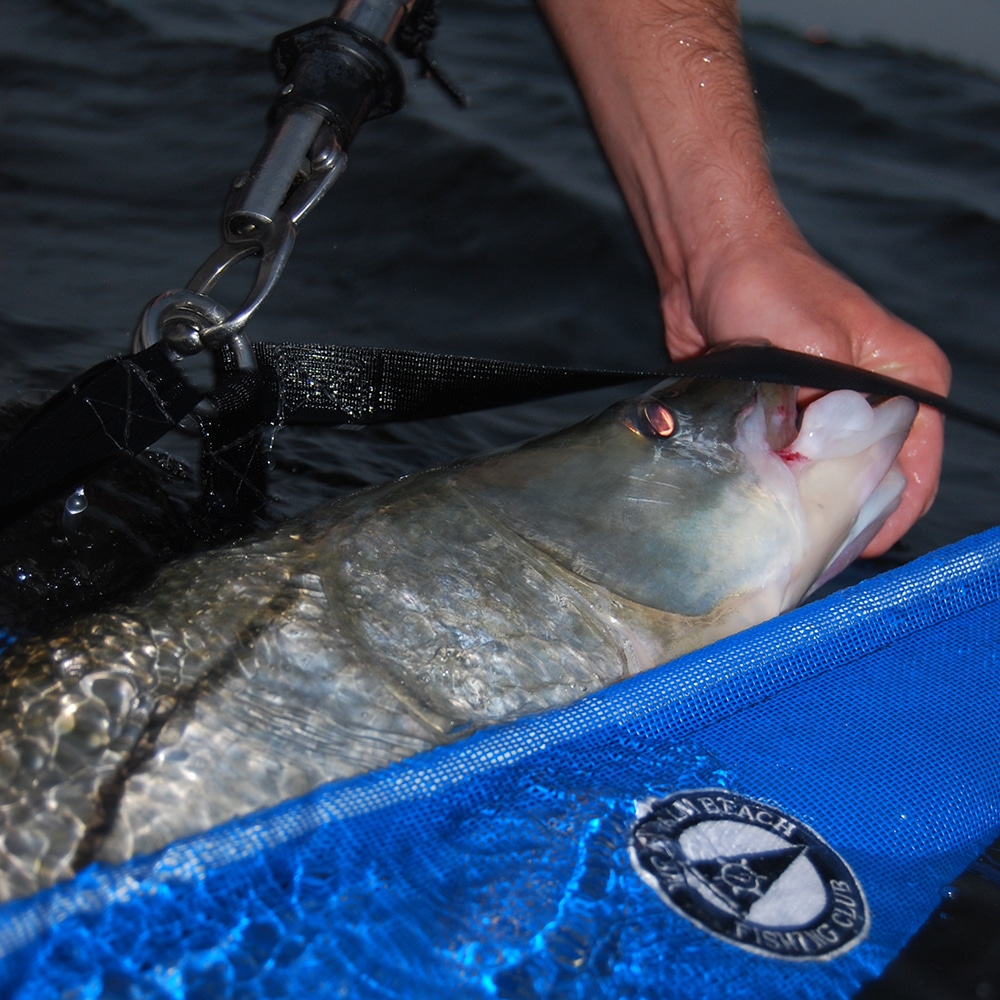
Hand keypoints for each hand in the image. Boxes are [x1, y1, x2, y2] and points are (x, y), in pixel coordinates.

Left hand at [663, 225, 950, 555]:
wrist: (711, 262)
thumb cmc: (768, 286)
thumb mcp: (809, 347)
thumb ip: (823, 412)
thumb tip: (806, 472)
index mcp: (909, 380)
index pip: (915, 472)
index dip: (881, 516)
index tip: (836, 546)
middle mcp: (879, 402)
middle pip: (873, 482)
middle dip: (840, 515)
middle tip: (799, 547)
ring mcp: (833, 412)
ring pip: (829, 480)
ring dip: (804, 503)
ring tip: (776, 532)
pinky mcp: (791, 418)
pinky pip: (793, 469)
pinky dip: (777, 487)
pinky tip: (756, 506)